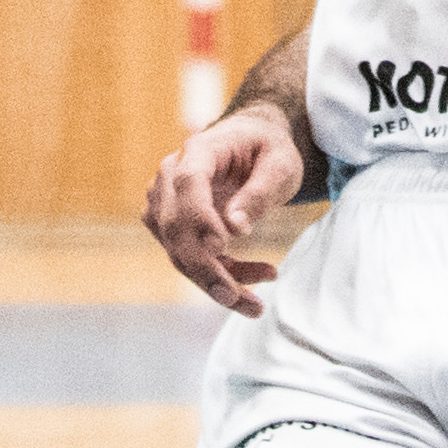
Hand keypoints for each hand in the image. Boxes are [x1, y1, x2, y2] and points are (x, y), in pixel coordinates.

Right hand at [143, 107, 303, 310]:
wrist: (252, 144)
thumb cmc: (267, 149)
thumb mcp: (280, 164)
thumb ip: (259, 193)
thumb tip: (236, 228)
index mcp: (201, 149)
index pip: (188, 182)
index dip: (199, 217)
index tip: (222, 247)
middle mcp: (173, 173)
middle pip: (177, 226)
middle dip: (206, 270)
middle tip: (241, 301)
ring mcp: (167, 200)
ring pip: (179, 252)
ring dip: (213, 283)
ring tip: (255, 304)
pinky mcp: (172, 224)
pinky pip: (188, 258)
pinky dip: (217, 276)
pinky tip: (255, 277)